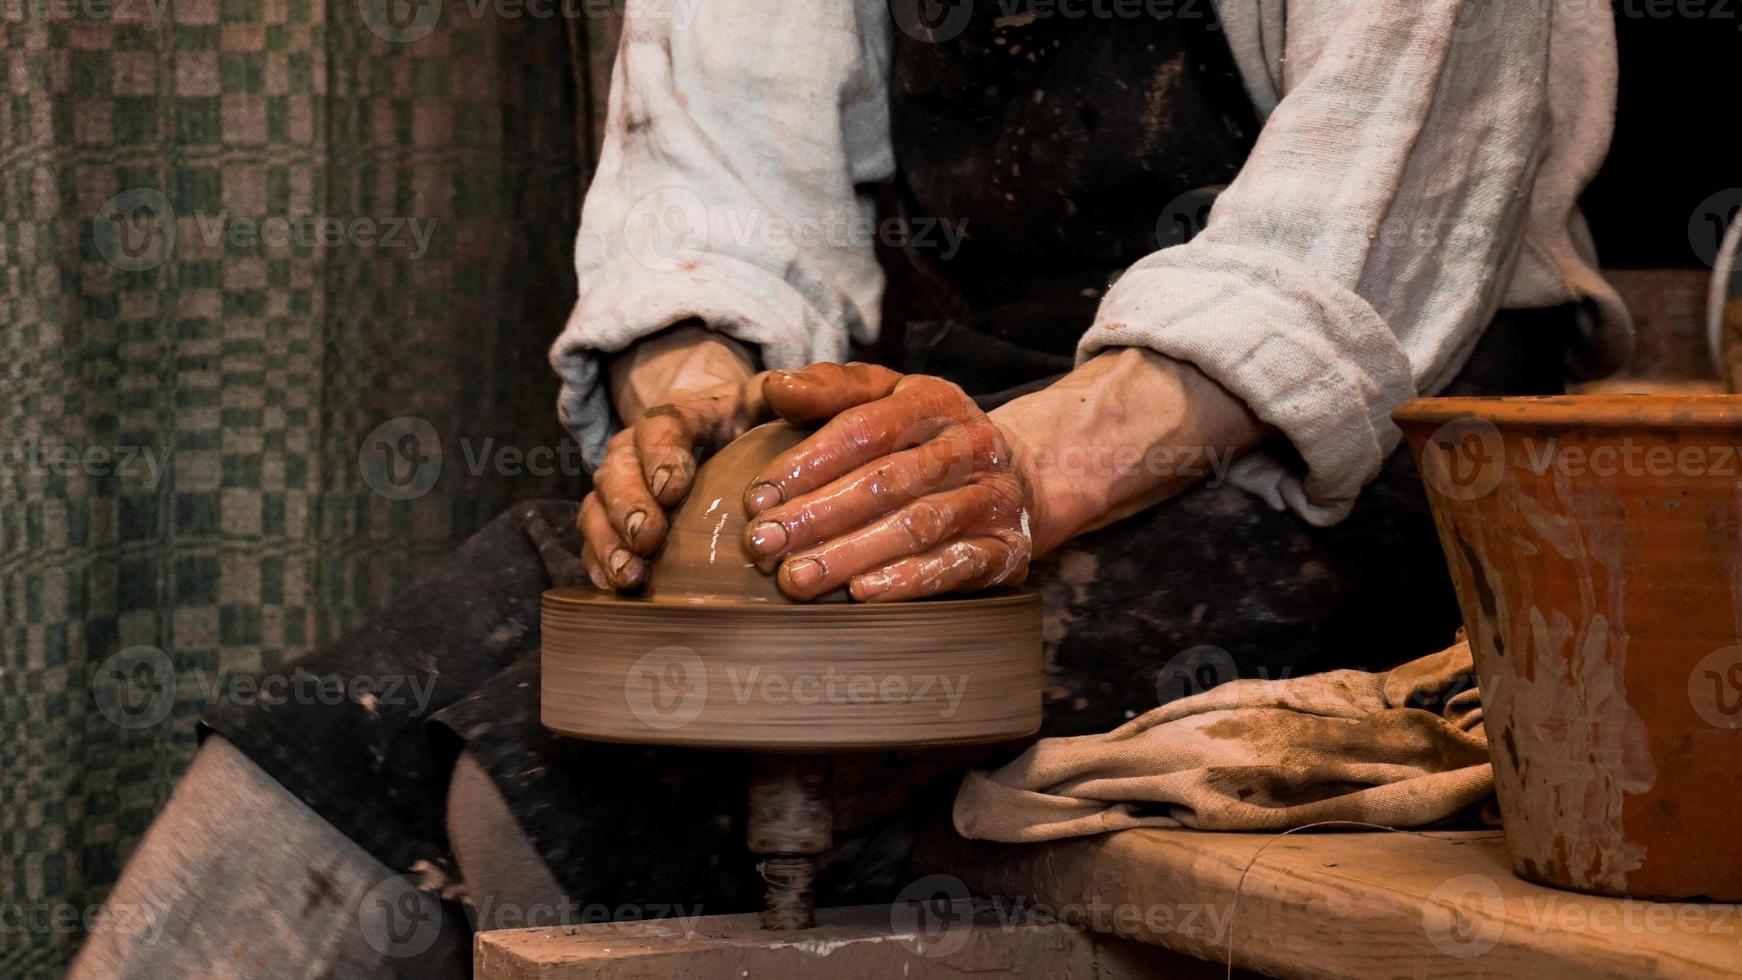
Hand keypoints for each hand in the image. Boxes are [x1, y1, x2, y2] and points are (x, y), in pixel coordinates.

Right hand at [578, 373, 765, 590]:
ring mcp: (621, 487)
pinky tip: (614, 588)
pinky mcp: (613, 522)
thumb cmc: (750, 425)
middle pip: (619, 470)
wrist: (718, 440)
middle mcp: (636, 449)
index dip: (662, 455)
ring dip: (609, 542)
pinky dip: (600, 564)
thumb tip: (784, 390)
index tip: (672, 488)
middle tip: (646, 537)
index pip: (661, 426)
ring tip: (629, 573)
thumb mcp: (769, 402)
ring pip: (597, 508)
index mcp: (678, 416)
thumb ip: (789, 390)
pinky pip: (594, 542)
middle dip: (628, 505)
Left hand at [742, 364, 1034, 601]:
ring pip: (917, 527)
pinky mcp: (1008, 547)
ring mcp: (993, 498)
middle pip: (887, 481)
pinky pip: (957, 566)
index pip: (864, 428)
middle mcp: (970, 445)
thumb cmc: (924, 437)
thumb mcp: (884, 395)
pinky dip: (908, 581)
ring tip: (797, 578)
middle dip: (818, 516)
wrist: (1017, 475)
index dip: (807, 464)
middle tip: (764, 546)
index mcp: (935, 400)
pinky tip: (860, 593)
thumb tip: (776, 388)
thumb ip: (828, 388)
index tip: (757, 498)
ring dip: (851, 554)